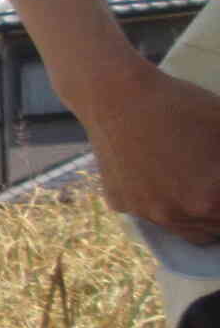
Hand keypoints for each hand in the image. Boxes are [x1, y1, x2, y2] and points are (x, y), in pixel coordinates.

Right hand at [79, 58, 219, 242]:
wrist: (117, 97)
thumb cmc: (180, 106)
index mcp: (209, 200)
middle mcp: (175, 216)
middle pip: (213, 230)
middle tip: (216, 184)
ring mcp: (144, 212)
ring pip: (181, 228)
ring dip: (193, 212)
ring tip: (194, 184)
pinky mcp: (121, 203)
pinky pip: (149, 213)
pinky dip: (160, 200)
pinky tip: (160, 173)